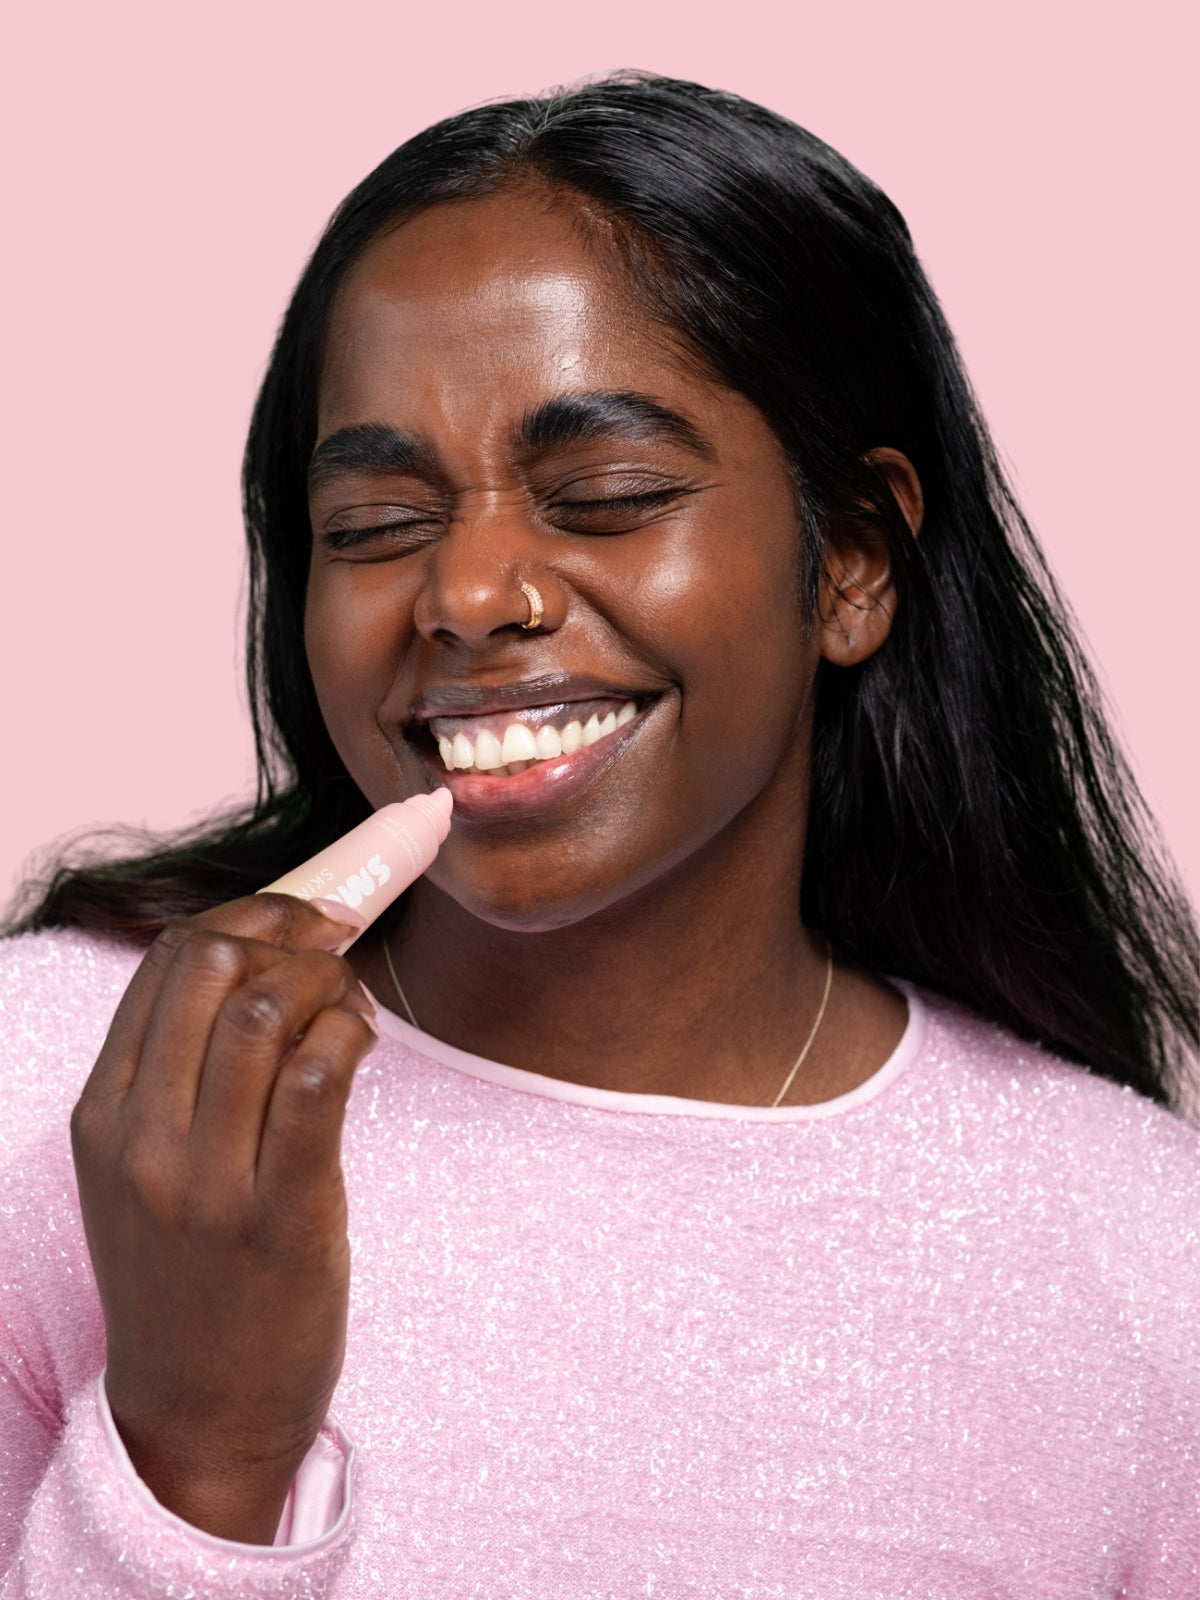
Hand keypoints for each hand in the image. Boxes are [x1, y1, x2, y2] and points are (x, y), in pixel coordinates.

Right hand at [70, 894, 376, 1542]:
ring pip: (268, 1011)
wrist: (197, 1414)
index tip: (300, 915)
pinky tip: (364, 1041)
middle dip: (291, 930)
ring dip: (330, 980)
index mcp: (103, 1115)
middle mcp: (143, 1139)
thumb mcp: (145, 1170)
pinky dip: (352, 1033)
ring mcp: (208, 1180)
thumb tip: (256, 962)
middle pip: (215, 965)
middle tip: (337, 944)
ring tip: (353, 1002)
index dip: (248, 914)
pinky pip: (319, 1078)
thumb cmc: (186, 1276)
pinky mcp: (282, 1215)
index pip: (168, 962)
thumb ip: (177, 1075)